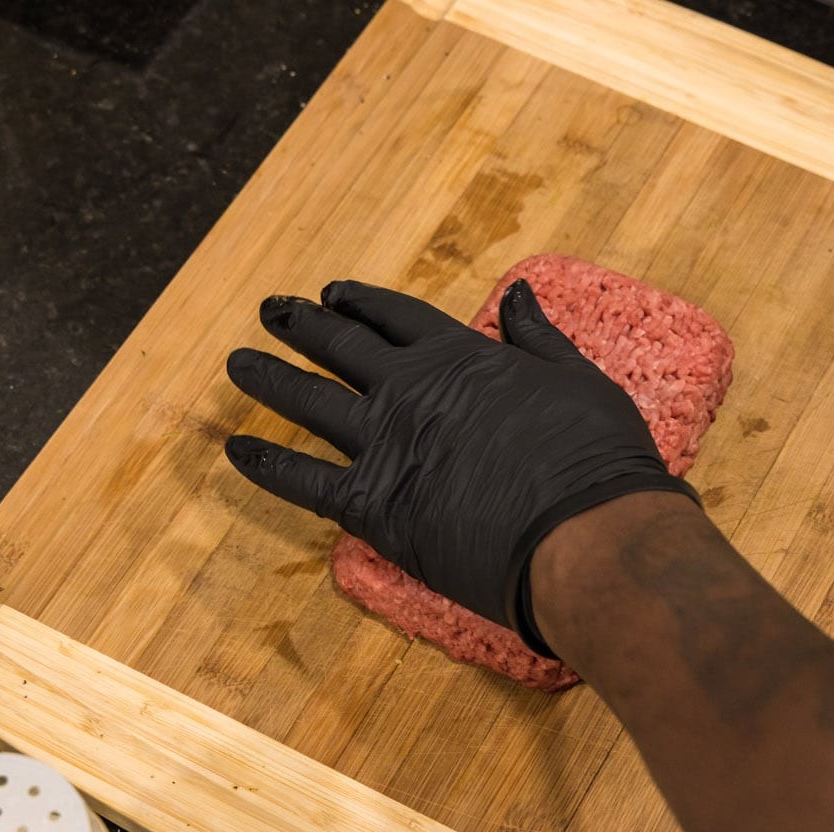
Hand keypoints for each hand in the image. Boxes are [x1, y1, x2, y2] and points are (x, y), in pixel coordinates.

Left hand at [224, 279, 696, 654]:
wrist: (586, 536)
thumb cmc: (597, 459)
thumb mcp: (576, 378)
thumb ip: (537, 337)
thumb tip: (517, 295)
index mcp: (461, 357)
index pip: (395, 318)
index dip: (360, 303)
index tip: (333, 294)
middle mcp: (411, 391)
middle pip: (341, 346)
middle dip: (302, 324)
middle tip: (272, 311)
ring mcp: (385, 445)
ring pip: (309, 400)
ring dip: (270, 378)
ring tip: (239, 362)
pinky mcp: (372, 505)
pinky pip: (302, 479)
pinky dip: (267, 464)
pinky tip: (236, 450)